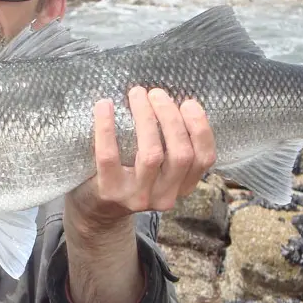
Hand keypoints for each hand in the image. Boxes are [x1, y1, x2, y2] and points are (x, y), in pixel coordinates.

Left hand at [67, 86, 216, 224]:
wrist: (98, 209)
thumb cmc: (132, 175)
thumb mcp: (161, 169)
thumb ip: (172, 146)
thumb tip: (174, 100)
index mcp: (183, 187)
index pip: (204, 159)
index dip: (200, 128)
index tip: (188, 103)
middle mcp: (165, 196)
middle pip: (181, 154)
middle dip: (171, 118)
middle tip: (156, 93)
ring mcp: (138, 197)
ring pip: (152, 155)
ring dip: (146, 118)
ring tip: (138, 94)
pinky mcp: (110, 191)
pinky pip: (109, 156)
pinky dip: (107, 127)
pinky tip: (104, 105)